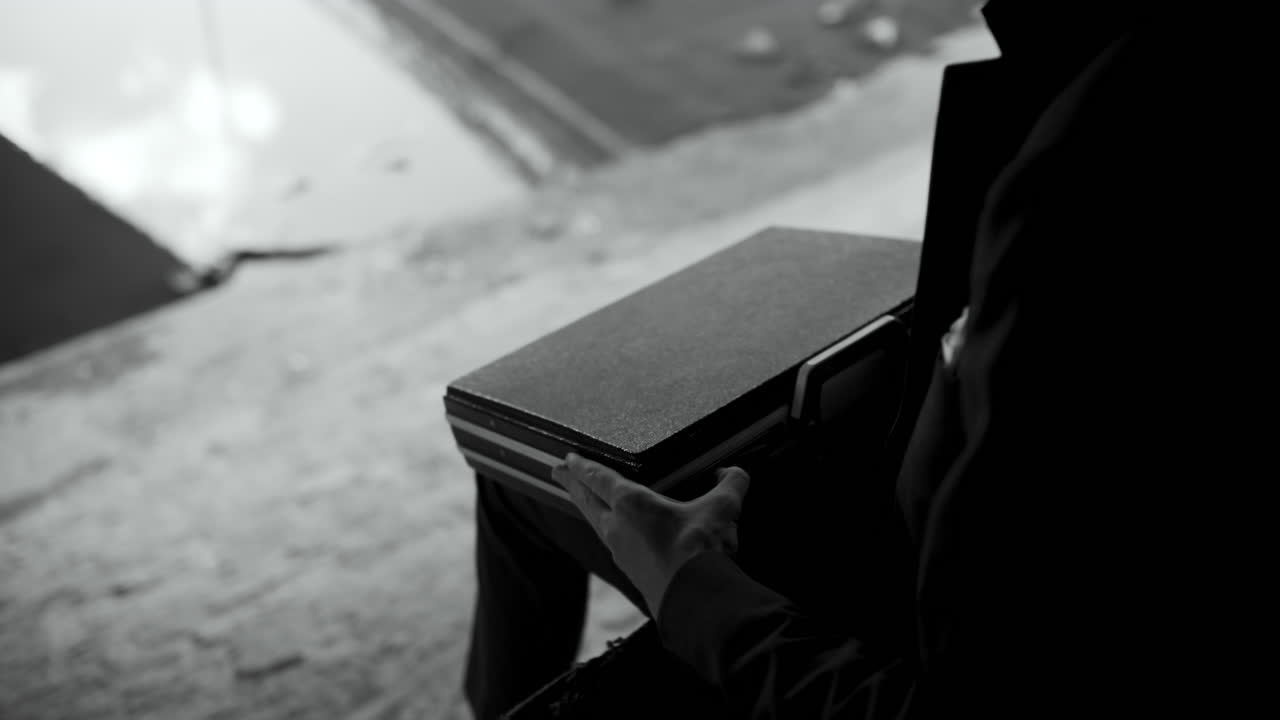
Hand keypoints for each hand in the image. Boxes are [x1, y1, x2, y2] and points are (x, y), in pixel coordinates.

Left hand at [551, 453, 750, 617]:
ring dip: (585, 507)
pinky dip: (605, 530)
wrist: (694, 599)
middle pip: (586, 500)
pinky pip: (611, 543)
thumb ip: (731, 484)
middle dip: (571, 483)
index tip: (568, 459)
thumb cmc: (700, 550)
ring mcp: (620, 551)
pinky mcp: (629, 570)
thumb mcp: (722, 509)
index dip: (582, 466)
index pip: (599, 478)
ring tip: (580, 500)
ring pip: (595, 522)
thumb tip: (734, 473)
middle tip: (556, 472)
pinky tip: (613, 534)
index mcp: (631, 504)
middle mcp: (617, 526)